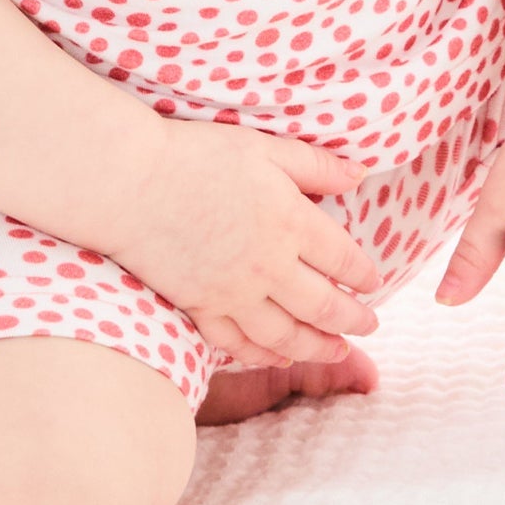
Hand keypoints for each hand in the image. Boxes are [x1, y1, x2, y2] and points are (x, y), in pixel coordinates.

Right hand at [110, 119, 384, 368]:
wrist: (130, 183)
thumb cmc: (196, 155)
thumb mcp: (264, 147)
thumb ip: (315, 164)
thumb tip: (360, 174)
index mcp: (291, 221)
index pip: (342, 258)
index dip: (363, 274)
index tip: (374, 282)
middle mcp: (270, 266)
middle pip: (324, 305)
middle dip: (353, 319)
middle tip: (369, 326)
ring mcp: (234, 293)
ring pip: (288, 334)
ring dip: (318, 347)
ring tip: (337, 351)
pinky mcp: (201, 307)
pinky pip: (240, 344)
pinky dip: (265, 355)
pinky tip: (279, 358)